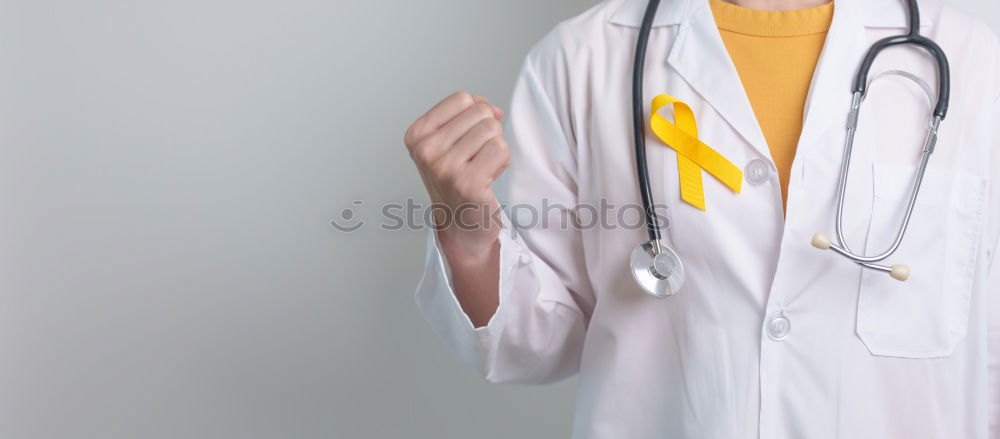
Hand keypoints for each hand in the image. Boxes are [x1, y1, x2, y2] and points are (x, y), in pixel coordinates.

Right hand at [404, 91, 510, 260]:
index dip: (477, 113)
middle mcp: (426, 151)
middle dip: (488, 132)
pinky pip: (501, 149)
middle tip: (476, 158)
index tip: (469, 139)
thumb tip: (494, 109)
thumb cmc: (457, 180)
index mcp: (416, 135)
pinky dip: (502, 162)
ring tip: (481, 168)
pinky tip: (489, 178)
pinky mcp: (468, 183)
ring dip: (496, 148)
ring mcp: (445, 168)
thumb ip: (468, 116)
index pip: (462, 99)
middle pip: (480, 112)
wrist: (460, 226)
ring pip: (492, 129)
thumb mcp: (449, 142)